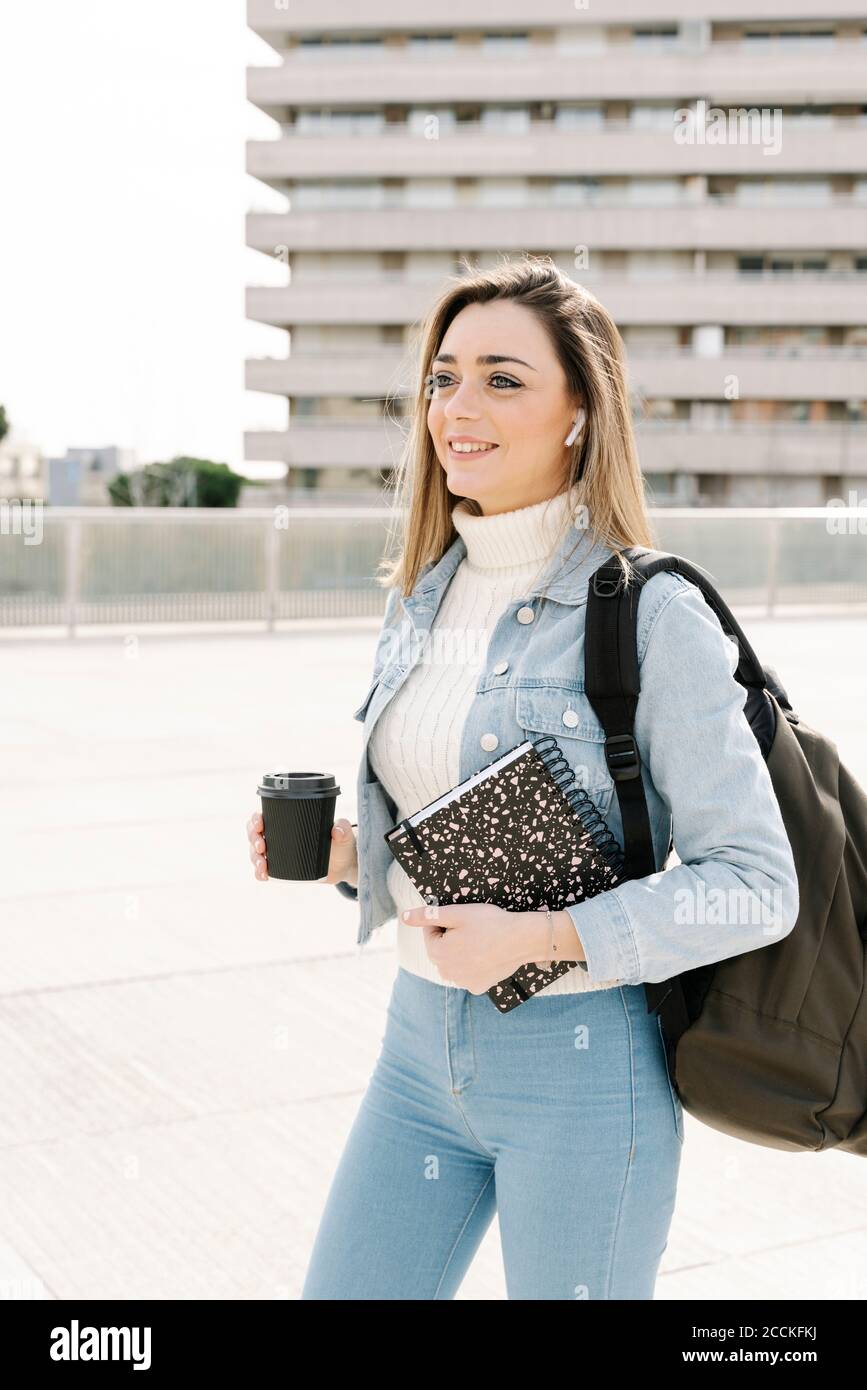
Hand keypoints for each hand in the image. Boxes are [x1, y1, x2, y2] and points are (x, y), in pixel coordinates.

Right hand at [246, 811, 357, 886]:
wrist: (343, 866)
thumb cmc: (341, 844)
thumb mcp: (344, 836)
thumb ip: (343, 829)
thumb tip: (337, 830)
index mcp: (290, 822)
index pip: (266, 816)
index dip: (256, 819)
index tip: (259, 824)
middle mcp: (280, 836)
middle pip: (256, 834)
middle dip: (253, 839)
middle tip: (262, 846)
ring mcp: (279, 854)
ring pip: (256, 853)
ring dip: (254, 858)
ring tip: (262, 865)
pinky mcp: (281, 870)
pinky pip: (264, 871)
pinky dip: (260, 874)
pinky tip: (263, 876)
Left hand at [400, 902, 533, 993]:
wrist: (522, 939)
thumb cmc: (490, 923)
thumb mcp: (457, 913)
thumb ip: (428, 915)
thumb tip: (404, 916)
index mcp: (438, 954)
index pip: (430, 933)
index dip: (443, 922)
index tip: (459, 917)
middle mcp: (447, 972)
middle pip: (440, 950)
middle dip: (450, 938)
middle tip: (471, 928)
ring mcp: (463, 982)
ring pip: (453, 962)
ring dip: (460, 952)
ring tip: (480, 940)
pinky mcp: (478, 986)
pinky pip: (468, 974)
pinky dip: (473, 965)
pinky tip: (486, 955)